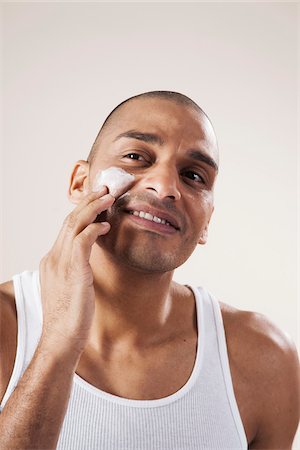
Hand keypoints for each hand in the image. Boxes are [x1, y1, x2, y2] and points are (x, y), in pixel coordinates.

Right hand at [39, 187, 114, 353]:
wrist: (61, 338)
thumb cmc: (69, 315)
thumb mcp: (69, 286)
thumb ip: (74, 268)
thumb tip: (85, 260)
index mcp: (52, 259)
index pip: (66, 226)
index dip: (82, 210)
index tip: (96, 199)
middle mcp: (54, 257)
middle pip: (70, 220)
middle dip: (88, 201)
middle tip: (104, 188)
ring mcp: (62, 263)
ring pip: (75, 225)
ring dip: (93, 207)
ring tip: (109, 196)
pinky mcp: (74, 272)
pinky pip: (82, 241)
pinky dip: (94, 229)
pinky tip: (106, 224)